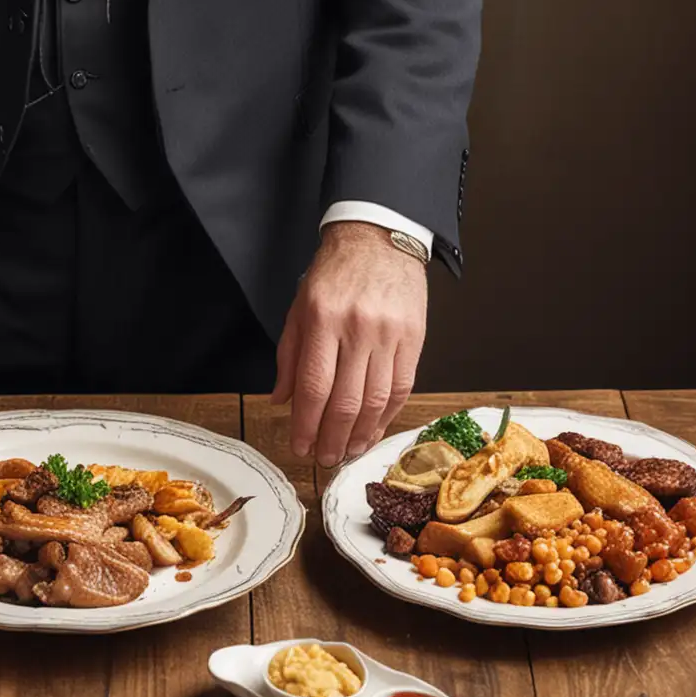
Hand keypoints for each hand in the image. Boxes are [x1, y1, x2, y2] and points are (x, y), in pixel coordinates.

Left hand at [270, 221, 426, 467]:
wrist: (378, 237)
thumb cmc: (334, 272)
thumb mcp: (300, 306)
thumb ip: (290, 354)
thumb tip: (282, 400)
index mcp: (323, 319)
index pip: (315, 386)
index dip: (307, 424)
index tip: (301, 446)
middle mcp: (357, 329)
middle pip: (346, 400)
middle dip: (333, 438)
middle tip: (324, 459)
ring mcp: (389, 334)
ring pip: (377, 401)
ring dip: (361, 435)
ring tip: (347, 452)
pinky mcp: (414, 338)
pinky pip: (402, 387)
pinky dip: (387, 416)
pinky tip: (373, 431)